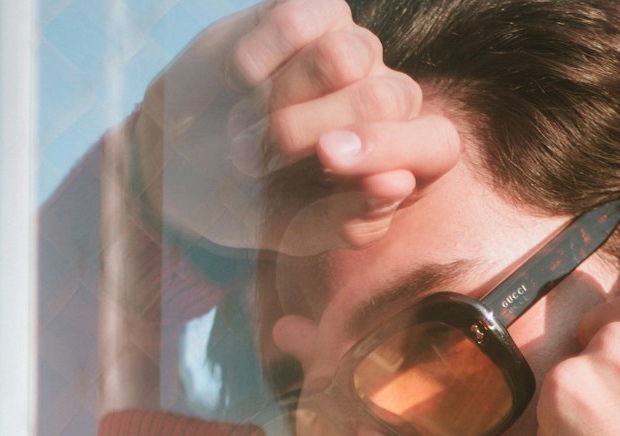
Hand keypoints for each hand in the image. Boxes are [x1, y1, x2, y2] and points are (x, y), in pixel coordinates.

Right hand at [132, 0, 459, 253]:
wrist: (183, 162)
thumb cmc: (252, 203)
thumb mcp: (295, 230)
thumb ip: (350, 222)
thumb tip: (398, 185)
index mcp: (397, 160)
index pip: (436, 146)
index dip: (392, 150)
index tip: (329, 163)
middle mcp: (385, 101)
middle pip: (389, 97)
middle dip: (318, 130)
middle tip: (265, 153)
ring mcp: (351, 51)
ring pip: (347, 54)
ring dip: (285, 98)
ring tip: (246, 127)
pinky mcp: (308, 14)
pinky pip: (300, 19)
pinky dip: (260, 55)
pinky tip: (239, 79)